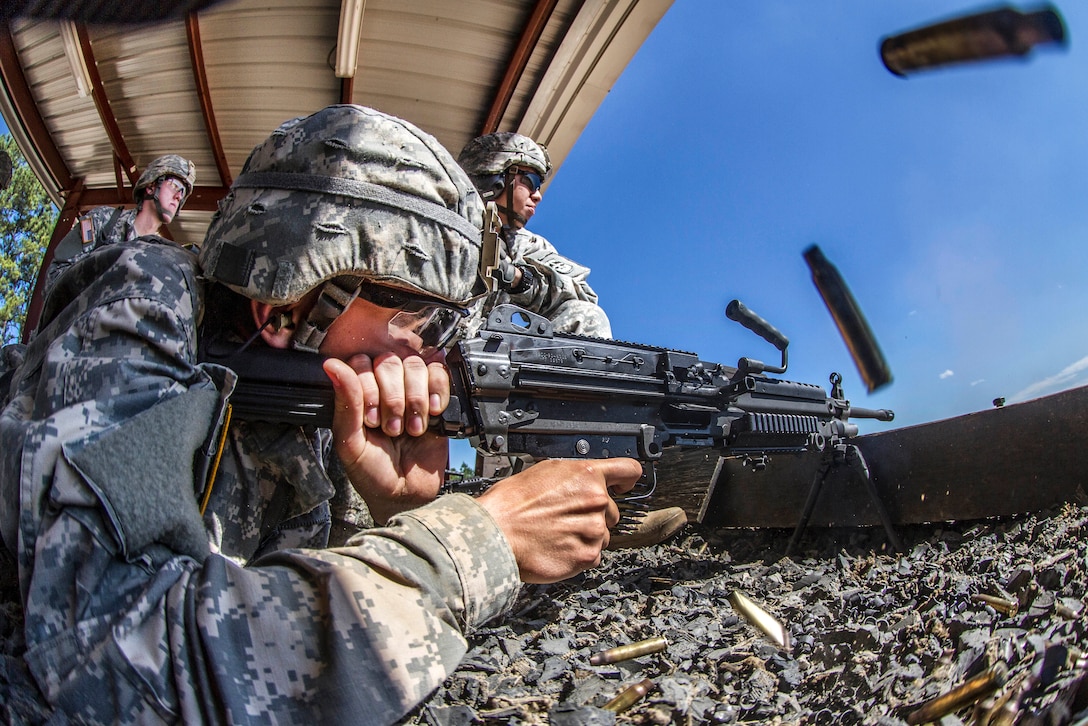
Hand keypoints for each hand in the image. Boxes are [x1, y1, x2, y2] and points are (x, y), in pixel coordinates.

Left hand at [323, 354, 449, 523]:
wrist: (406, 495)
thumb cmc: (372, 472)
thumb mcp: (351, 441)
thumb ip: (346, 402)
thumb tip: (332, 365)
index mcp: (357, 392)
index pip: (362, 362)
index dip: (369, 388)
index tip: (371, 420)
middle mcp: (384, 386)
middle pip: (391, 361)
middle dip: (393, 398)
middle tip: (393, 428)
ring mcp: (411, 389)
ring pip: (416, 365)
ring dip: (415, 399)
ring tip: (413, 428)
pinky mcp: (437, 395)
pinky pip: (440, 373)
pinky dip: (438, 391)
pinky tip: (433, 412)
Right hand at [477, 458, 641, 583]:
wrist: (495, 534)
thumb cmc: (511, 503)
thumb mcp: (545, 471)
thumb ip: (576, 476)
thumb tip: (587, 480)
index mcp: (587, 476)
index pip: (628, 470)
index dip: (627, 479)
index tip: (624, 485)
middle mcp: (596, 501)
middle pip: (611, 510)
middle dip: (593, 514)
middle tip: (565, 517)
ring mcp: (594, 530)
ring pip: (602, 534)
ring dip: (585, 535)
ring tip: (557, 533)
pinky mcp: (588, 556)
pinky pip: (593, 555)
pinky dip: (578, 553)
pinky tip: (557, 546)